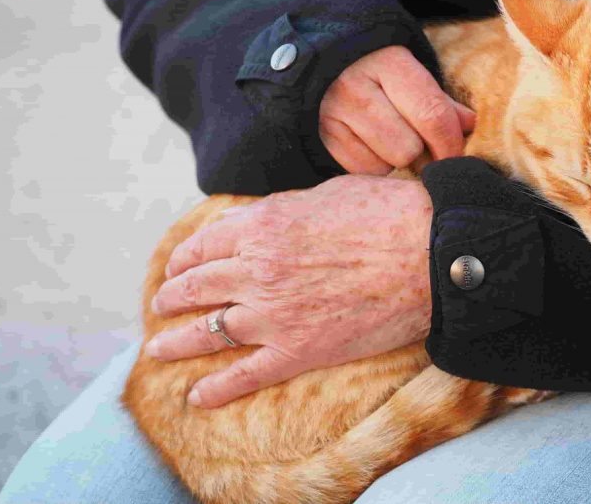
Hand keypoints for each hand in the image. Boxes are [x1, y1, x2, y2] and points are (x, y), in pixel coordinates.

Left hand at [146, 175, 433, 407]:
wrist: (431, 254)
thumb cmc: (390, 214)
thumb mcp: (329, 193)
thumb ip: (289, 208)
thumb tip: (274, 217)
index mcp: (262, 226)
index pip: (204, 245)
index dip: (184, 257)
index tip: (178, 266)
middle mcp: (257, 270)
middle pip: (196, 287)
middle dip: (172, 296)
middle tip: (163, 304)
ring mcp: (274, 314)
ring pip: (207, 332)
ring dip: (177, 342)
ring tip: (160, 349)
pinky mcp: (299, 351)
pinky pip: (245, 375)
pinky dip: (217, 390)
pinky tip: (197, 398)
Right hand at [320, 45, 475, 174]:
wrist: (322, 63)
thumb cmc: (378, 71)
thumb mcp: (409, 73)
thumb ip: (439, 101)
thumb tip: (470, 126)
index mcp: (389, 63)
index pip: (432, 115)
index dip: (450, 144)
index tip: (456, 157)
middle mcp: (356, 86)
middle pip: (408, 148)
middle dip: (420, 153)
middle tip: (419, 145)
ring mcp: (334, 113)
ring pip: (385, 164)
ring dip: (395, 160)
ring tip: (389, 140)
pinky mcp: (321, 137)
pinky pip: (361, 171)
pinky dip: (372, 165)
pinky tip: (369, 145)